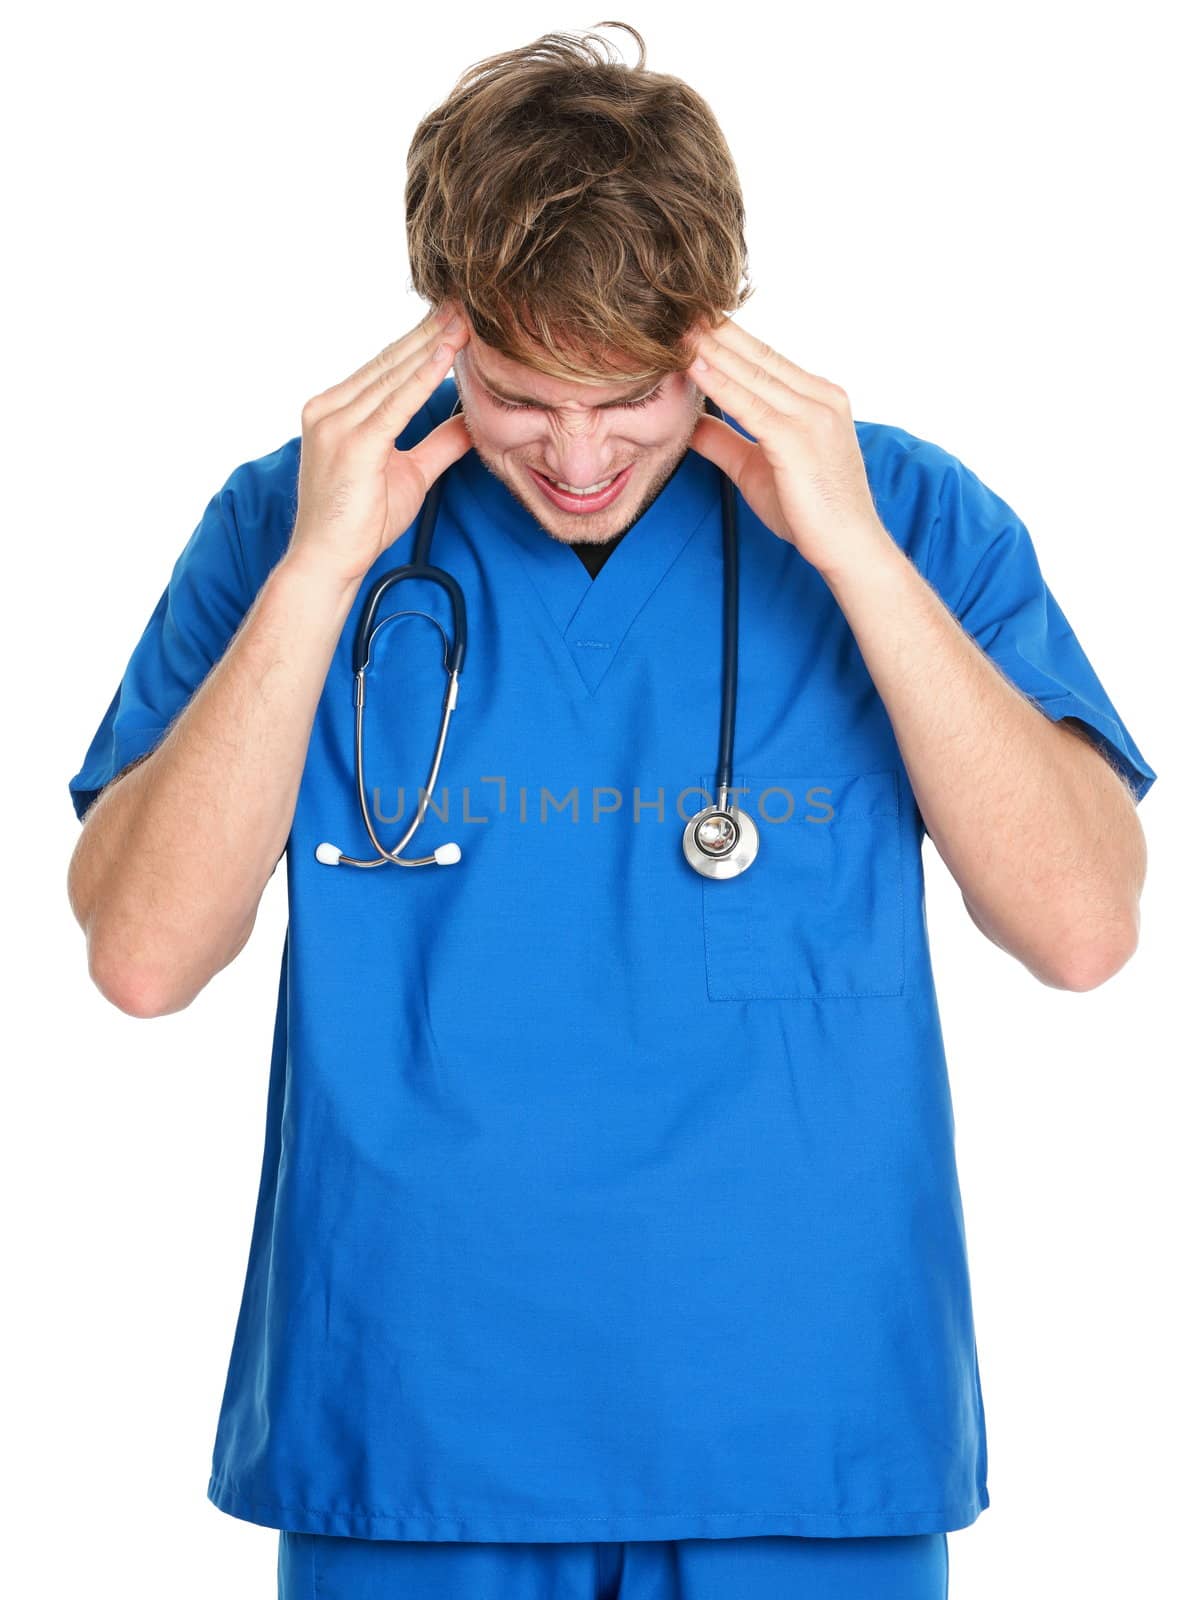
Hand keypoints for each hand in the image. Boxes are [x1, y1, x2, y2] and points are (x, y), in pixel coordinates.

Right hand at [285, 304, 472, 590]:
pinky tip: (447, 355)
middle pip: (389, 361)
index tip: (452, 318)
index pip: (384, 367)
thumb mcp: (410, 474)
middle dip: (429, 331)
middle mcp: (329, 409)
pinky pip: (396, 402)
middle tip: (464, 302)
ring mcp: (336, 423)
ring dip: (433, 346)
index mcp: (335, 410)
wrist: (328, 561)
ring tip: (464, 320)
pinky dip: (424, 377)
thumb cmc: (360, 522)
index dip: (421, 340)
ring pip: (394, 375)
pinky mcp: (353, 443)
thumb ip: (438, 443)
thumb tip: (470, 422)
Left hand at [685, 317, 891, 578]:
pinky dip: (719, 383)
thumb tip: (694, 424)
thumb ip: (727, 442)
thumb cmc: (811, 512)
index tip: (696, 319)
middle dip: (717, 331)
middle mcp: (820, 398)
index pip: (767, 359)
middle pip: (758, 356)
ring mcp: (811, 416)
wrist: (848, 546)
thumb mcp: (757, 469)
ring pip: (752, 373)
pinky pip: (749, 404)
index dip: (729, 337)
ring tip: (679, 326)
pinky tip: (693, 365)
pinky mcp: (796, 439)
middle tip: (680, 306)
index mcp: (819, 398)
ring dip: (712, 348)